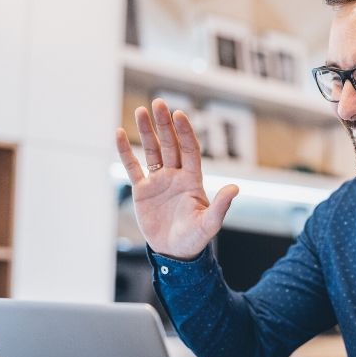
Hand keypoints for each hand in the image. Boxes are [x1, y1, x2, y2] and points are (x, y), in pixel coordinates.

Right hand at [115, 99, 237, 260]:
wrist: (174, 253)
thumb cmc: (195, 239)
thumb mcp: (209, 224)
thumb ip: (221, 206)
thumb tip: (235, 188)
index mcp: (193, 180)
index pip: (189, 150)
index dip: (185, 132)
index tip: (179, 115)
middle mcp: (176, 176)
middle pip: (170, 144)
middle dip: (165, 124)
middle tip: (159, 104)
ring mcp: (159, 181)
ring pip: (152, 151)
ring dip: (147, 132)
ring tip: (141, 110)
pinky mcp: (142, 191)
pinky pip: (133, 167)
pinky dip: (125, 152)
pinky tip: (119, 133)